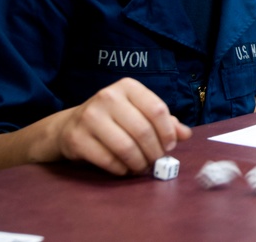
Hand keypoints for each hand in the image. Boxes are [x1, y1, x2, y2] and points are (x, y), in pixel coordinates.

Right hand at [52, 77, 191, 175]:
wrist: (70, 126)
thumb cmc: (113, 118)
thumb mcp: (138, 112)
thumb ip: (164, 121)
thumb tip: (185, 134)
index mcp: (127, 86)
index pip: (157, 109)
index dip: (168, 132)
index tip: (170, 146)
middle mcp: (108, 97)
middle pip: (143, 130)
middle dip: (154, 152)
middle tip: (157, 161)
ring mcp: (90, 117)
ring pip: (126, 147)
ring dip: (139, 163)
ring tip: (143, 167)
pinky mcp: (77, 138)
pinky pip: (108, 160)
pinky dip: (121, 169)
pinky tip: (125, 169)